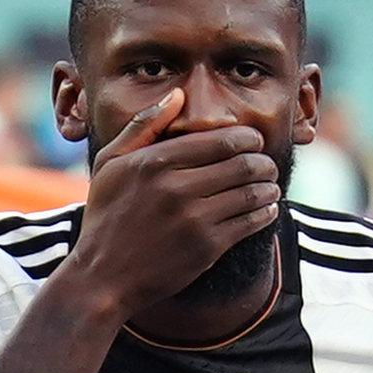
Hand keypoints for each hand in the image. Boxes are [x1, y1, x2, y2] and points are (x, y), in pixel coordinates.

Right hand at [61, 90, 282, 321]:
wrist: (102, 276)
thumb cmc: (106, 216)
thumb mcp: (111, 163)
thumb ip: (144, 126)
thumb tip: (178, 95)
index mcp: (155, 161)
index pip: (220, 140)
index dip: (247, 139)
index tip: (253, 141)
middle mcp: (176, 187)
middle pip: (242, 164)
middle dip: (263, 161)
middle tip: (267, 164)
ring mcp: (193, 219)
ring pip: (250, 193)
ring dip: (268, 187)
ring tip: (270, 186)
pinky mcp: (206, 248)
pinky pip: (249, 222)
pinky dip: (265, 213)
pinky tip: (267, 209)